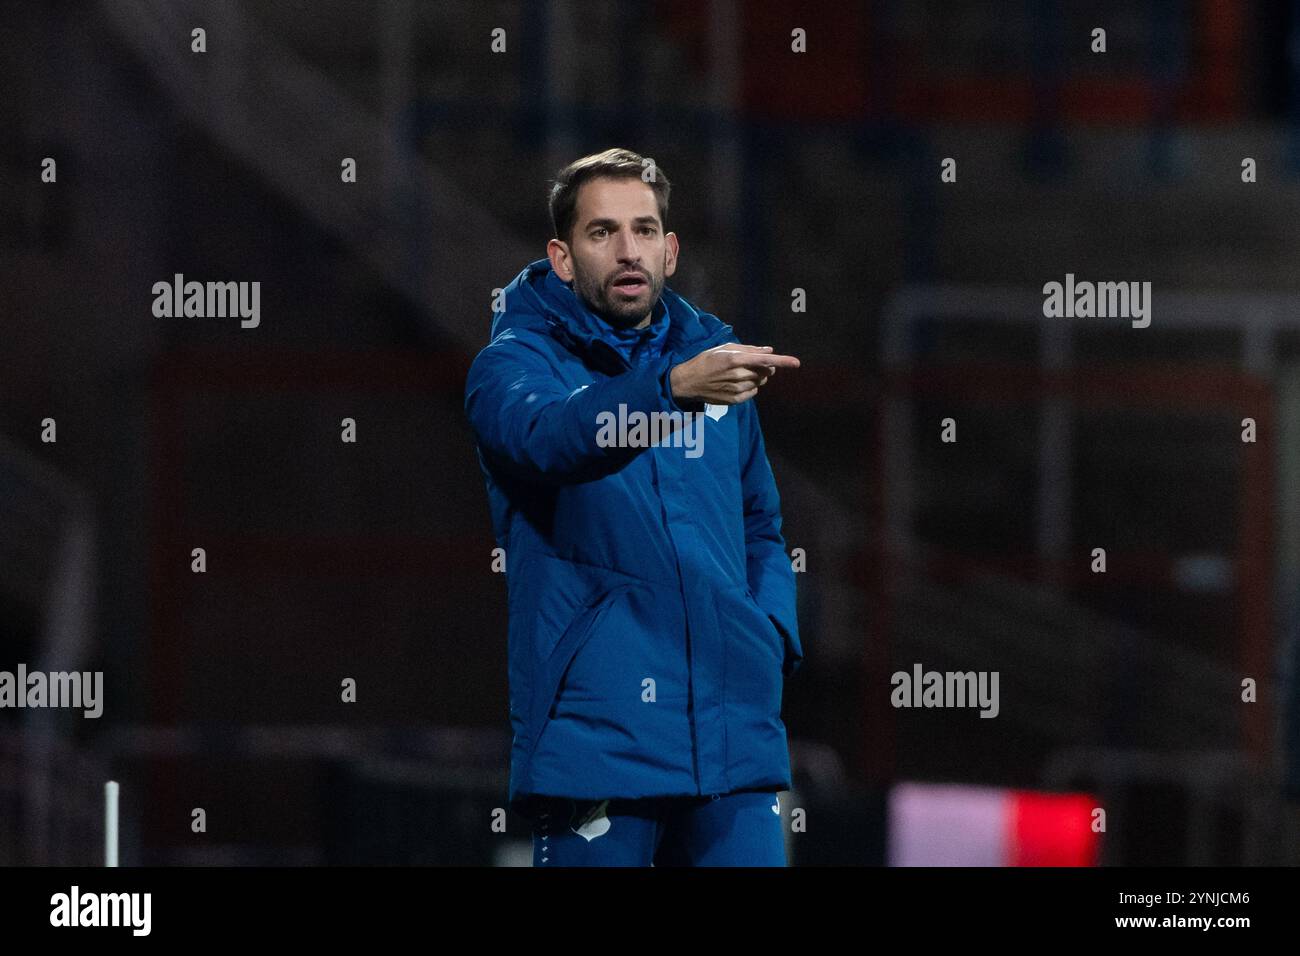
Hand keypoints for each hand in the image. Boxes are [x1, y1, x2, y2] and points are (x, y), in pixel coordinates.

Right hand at [670, 344, 799, 404]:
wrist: (688, 382)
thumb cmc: (706, 361)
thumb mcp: (724, 348)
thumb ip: (749, 349)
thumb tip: (769, 350)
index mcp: (736, 359)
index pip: (766, 360)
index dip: (783, 361)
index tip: (797, 363)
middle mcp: (739, 375)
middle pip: (766, 371)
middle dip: (765, 367)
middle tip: (750, 364)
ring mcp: (737, 389)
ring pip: (760, 382)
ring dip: (756, 377)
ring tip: (738, 373)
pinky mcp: (735, 400)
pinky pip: (753, 392)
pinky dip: (750, 386)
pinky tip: (736, 383)